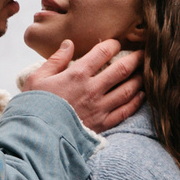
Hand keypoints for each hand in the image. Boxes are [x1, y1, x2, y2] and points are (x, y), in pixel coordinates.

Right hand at [20, 37, 142, 132]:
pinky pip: (126, 111)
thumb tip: (68, 44)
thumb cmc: (34, 106)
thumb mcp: (37, 78)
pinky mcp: (103, 124)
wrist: (36, 137)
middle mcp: (93, 89)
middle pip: (122, 69)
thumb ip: (55, 60)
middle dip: (135, 58)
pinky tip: (140, 95)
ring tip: (145, 72)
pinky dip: (136, 101)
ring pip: (128, 89)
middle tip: (142, 53)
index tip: (116, 42)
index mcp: (77, 74)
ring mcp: (100, 108)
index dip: (112, 44)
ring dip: (139, 79)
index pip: (102, 52)